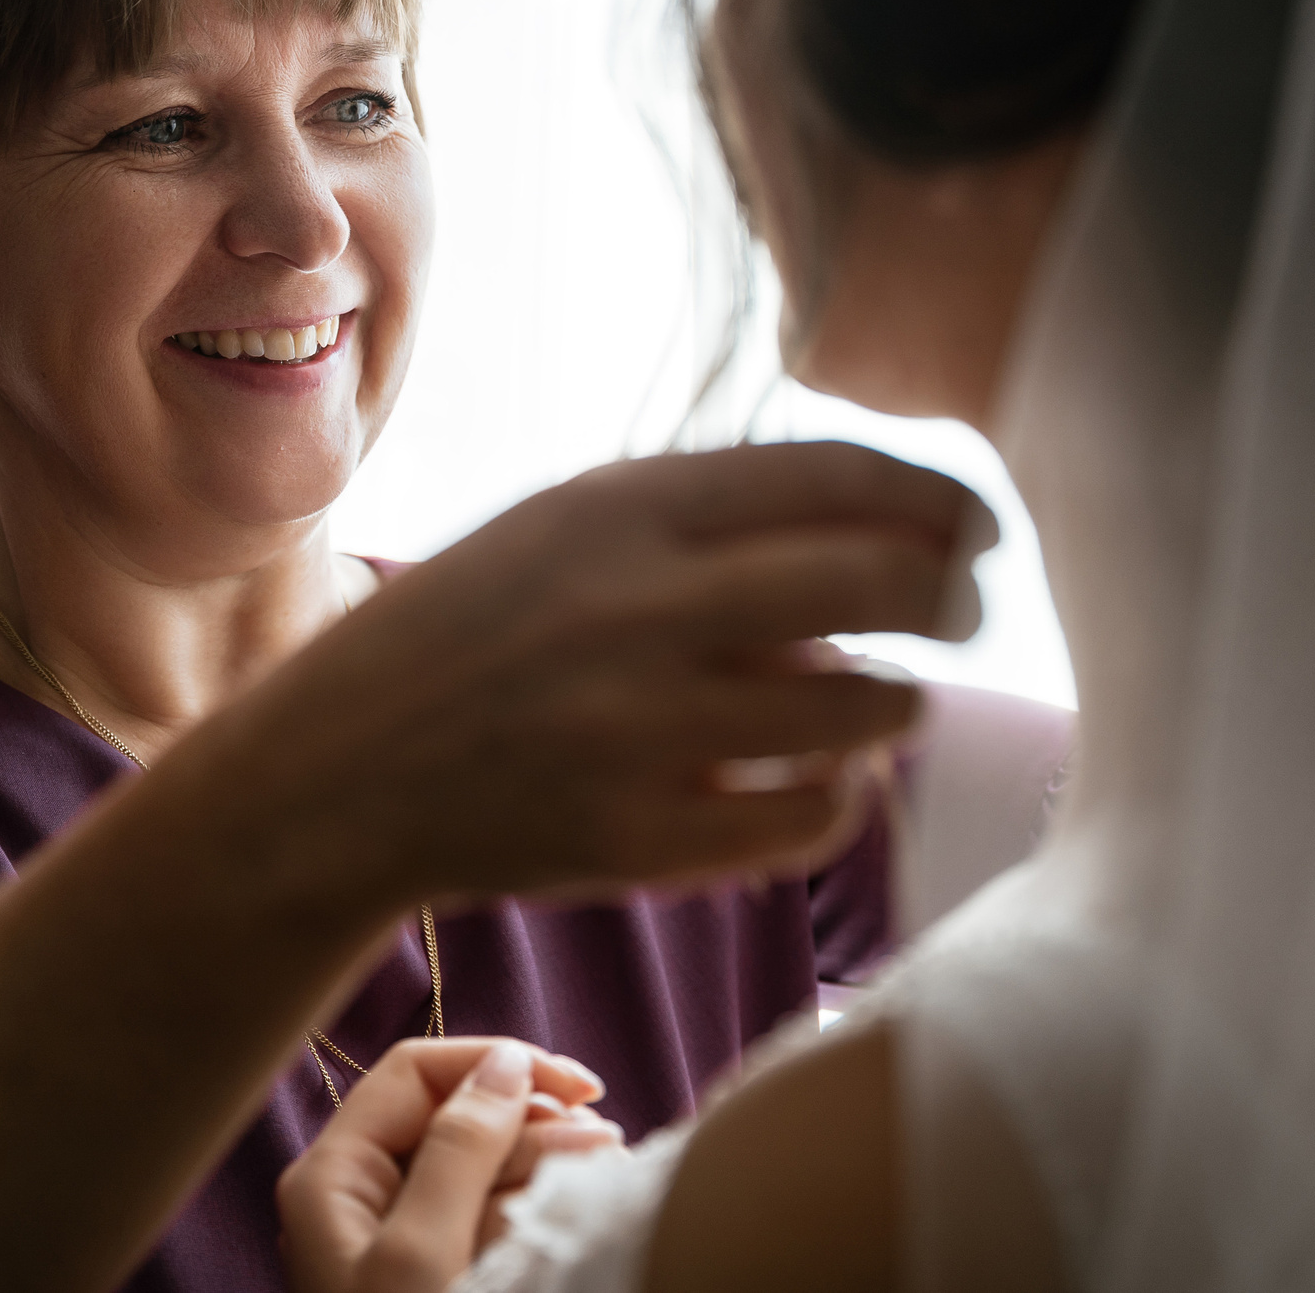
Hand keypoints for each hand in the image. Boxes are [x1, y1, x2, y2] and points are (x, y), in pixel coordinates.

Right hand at [212, 441, 990, 905]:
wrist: (335, 775)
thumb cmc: (471, 631)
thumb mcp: (563, 526)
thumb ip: (706, 515)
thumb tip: (892, 521)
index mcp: (620, 507)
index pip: (840, 474)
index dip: (942, 496)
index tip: (979, 523)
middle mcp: (637, 607)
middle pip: (886, 578)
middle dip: (958, 592)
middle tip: (971, 605)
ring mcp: (638, 729)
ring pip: (869, 707)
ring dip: (901, 700)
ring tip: (884, 700)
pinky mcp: (639, 839)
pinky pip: (814, 816)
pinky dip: (842, 795)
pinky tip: (825, 779)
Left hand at [279, 1038, 623, 1292]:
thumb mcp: (423, 1255)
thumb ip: (460, 1151)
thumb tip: (504, 1063)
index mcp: (332, 1179)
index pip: (415, 1074)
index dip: (496, 1063)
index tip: (576, 1084)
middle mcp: (359, 1197)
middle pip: (453, 1112)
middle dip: (531, 1115)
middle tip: (604, 1138)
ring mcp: (399, 1238)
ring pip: (481, 1162)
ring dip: (546, 1155)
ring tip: (607, 1165)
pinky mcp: (437, 1272)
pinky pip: (490, 1211)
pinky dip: (537, 1199)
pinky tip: (582, 1197)